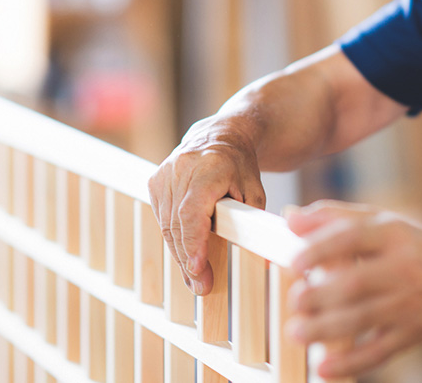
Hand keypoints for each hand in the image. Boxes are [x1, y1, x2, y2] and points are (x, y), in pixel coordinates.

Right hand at [148, 118, 266, 294]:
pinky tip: (186, 255)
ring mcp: (164, 174)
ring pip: (167, 224)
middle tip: (202, 286)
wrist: (222, 134)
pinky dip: (174, 238)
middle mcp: (181, 169)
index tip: (197, 268)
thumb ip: (254, 222)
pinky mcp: (155, 180)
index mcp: (208, 168)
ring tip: (196, 279)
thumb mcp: (256, 190)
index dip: (193, 242)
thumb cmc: (241, 165)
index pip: (192, 212)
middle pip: (178, 224)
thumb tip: (266, 260)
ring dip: (180, 253)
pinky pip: (161, 217)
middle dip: (189, 258)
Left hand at [284, 201, 421, 378]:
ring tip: (296, 331)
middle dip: (320, 295)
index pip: (353, 237)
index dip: (320, 249)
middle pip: (357, 283)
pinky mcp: (411, 333)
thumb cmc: (414, 247)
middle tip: (294, 300)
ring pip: (363, 319)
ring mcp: (408, 303)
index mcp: (393, 234)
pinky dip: (351, 362)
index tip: (294, 263)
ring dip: (325, 328)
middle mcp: (403, 267)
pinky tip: (323, 366)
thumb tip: (290, 218)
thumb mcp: (383, 222)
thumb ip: (335, 217)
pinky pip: (380, 351)